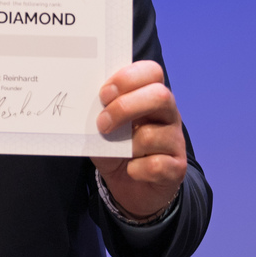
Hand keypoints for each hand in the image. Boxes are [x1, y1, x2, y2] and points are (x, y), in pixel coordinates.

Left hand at [93, 61, 186, 219]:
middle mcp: (168, 114)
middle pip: (160, 96)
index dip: (128, 78)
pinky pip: (157, 165)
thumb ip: (97, 109)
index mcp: (149, 96)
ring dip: (126, 145)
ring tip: (118, 151)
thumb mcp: (101, 124)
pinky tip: (132, 169)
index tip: (103, 94)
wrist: (128, 185)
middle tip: (102, 123)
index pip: (152, 71)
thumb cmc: (113, 146)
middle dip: (125, 107)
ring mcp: (176, 140)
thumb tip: (78, 97)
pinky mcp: (177, 167)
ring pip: (152, 135)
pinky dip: (137, 169)